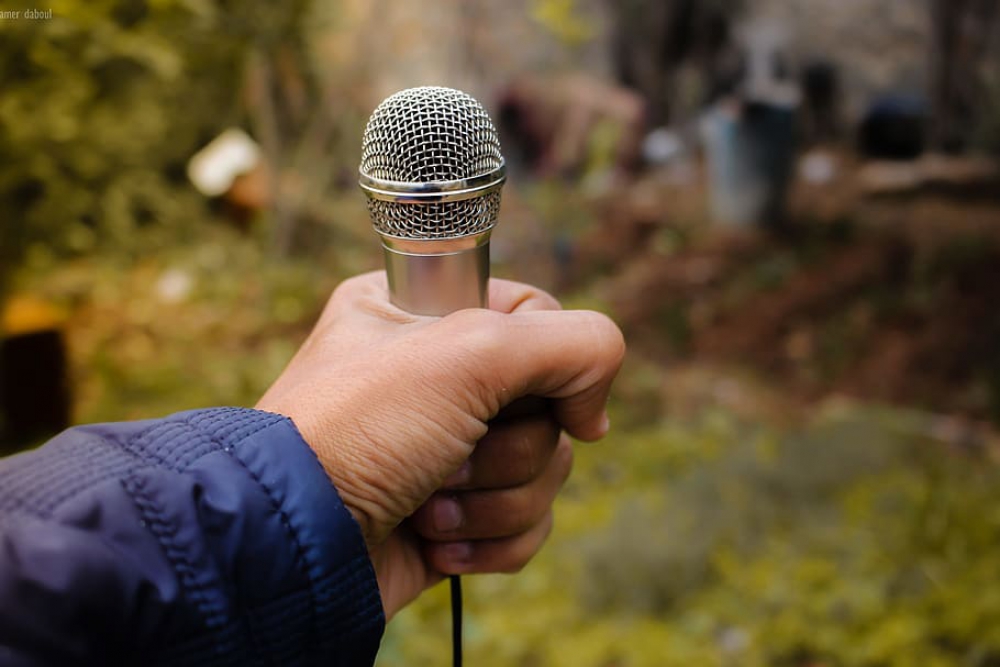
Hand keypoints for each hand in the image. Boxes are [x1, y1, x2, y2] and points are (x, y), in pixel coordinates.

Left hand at [256, 272, 624, 618]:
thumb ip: (569, 343)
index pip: (538, 315)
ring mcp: (449, 446)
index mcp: (424, 310)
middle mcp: (438, 374)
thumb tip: (594, 413)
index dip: (548, 360)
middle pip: (551, 402)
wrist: (295, 546)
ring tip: (431, 504)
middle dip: (509, 446)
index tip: (522, 395)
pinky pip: (527, 522)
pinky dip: (491, 539)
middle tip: (450, 453)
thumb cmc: (358, 432)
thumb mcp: (467, 353)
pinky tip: (435, 539)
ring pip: (547, 467)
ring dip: (495, 498)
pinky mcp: (458, 512)